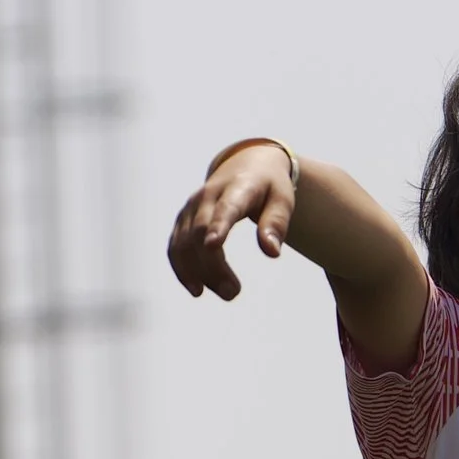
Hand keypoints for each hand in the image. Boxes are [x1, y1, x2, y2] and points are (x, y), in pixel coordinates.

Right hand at [167, 143, 295, 300]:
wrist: (246, 164)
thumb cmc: (268, 187)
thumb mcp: (282, 200)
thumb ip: (276, 224)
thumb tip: (272, 253)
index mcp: (237, 187)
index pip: (225, 208)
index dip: (218, 226)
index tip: (214, 246)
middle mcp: (208, 195)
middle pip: (201, 232)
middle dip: (213, 266)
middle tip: (234, 293)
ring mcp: (191, 207)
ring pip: (184, 243)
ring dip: (198, 273)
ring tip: (225, 294)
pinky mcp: (183, 219)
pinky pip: (175, 247)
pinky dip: (182, 269)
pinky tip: (197, 288)